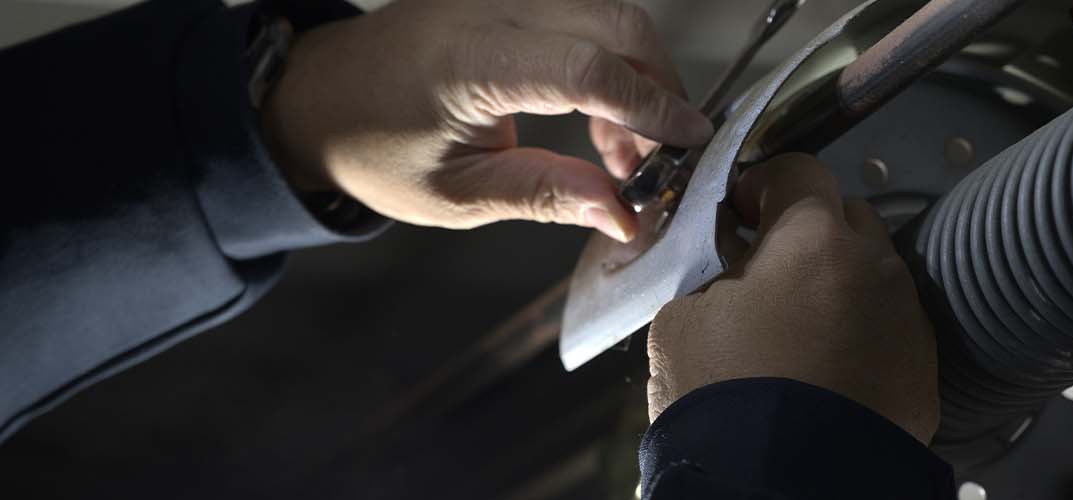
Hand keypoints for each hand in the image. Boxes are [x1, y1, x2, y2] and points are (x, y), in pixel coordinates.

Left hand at [260, 0, 713, 240]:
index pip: (587, 65)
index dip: (651, 106)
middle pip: (616, 21)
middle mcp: (489, 8)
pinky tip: (599, 120)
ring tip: (621, 153)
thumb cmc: (375, 149)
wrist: (318, 96)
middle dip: (657, 87)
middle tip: (661, 156)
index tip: (689, 144)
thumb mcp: (458, 195)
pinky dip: (610, 62)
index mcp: (470, 62)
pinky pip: (584, 14)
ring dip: (637, 77)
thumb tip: (625, 214)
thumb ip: (547, 196)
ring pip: (609, 12)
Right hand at [645, 154, 939, 443]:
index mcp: (815, 241)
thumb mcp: (682, 319)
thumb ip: (713, 272)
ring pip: (875, 276)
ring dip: (840, 285)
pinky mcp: (923, 374)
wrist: (781, 489)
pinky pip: (891, 332)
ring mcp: (908, 321)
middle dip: (810, 230)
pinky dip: (862, 336)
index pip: (799, 171)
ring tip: (800, 329)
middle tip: (768, 269)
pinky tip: (829, 370)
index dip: (763, 182)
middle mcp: (876, 268)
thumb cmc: (722, 395)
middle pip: (848, 218)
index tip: (740, 210)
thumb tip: (734, 262)